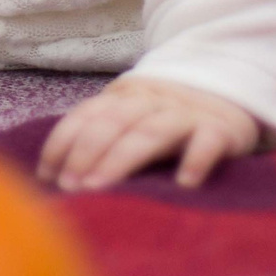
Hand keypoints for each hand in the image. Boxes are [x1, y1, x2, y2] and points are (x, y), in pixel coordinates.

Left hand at [37, 76, 260, 190]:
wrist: (229, 88)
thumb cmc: (167, 117)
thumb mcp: (133, 116)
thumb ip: (102, 134)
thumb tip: (55, 175)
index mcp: (125, 97)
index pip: (88, 114)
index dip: (63, 142)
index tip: (46, 176)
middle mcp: (152, 101)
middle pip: (114, 122)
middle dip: (87, 153)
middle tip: (71, 187)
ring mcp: (186, 113)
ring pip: (151, 131)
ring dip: (122, 158)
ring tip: (101, 187)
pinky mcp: (221, 129)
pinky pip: (207, 141)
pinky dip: (196, 160)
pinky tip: (184, 183)